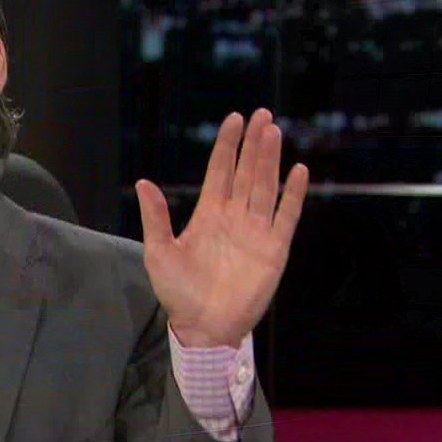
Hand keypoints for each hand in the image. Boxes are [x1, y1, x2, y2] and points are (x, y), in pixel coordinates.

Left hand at [135, 109, 308, 347]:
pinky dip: (293, 195)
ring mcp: (255, 231)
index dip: (227, 145)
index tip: (234, 119)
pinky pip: (286, 216)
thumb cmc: (178, 292)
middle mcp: (234, 217)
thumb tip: (143, 182)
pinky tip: (298, 171)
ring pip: (265, 187)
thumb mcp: (159, 252)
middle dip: (253, 144)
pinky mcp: (274, 249)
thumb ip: (155, 217)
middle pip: (246, 172)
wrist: (204, 326)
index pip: (220, 171)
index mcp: (207, 214)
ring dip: (270, 160)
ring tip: (274, 132)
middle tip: (262, 114)